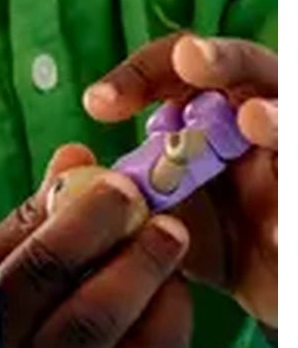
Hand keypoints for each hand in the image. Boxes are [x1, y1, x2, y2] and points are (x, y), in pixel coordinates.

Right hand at [0, 144, 195, 347]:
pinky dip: (176, 329)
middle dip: (139, 258)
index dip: (88, 222)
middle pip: (95, 318)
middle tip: (165, 222)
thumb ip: (29, 220)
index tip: (118, 185)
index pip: (39, 272)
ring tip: (168, 261)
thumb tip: (79, 159)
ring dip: (167, 295)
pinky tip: (167, 297)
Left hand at [83, 34, 277, 329]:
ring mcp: (291, 160)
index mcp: (220, 110)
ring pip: (291, 124)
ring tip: (255, 118)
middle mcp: (265, 120)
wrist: (270, 288)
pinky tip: (278, 217)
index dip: (142, 73)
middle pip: (252, 70)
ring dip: (276, 118)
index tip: (99, 106)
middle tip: (191, 59)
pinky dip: (288, 202)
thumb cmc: (214, 236)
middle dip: (222, 60)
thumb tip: (70, 167)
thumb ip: (124, 186)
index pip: (183, 67)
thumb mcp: (163, 209)